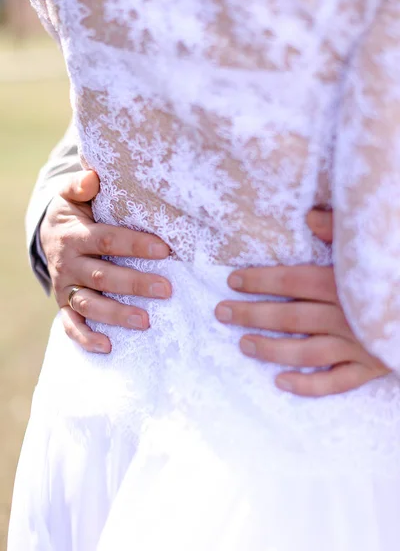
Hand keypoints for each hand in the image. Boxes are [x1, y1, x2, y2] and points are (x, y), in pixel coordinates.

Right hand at [40, 170, 171, 352]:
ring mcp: (66, 286)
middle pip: (102, 276)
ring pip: (89, 303)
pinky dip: (85, 337)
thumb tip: (94, 176)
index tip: (165, 250)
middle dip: (133, 284)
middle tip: (166, 289)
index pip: (107, 240)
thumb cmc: (74, 211)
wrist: (48, 233)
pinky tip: (107, 346)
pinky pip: (71, 324)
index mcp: (75, 235)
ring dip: (116, 314)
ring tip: (146, 322)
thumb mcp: (71, 194)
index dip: (134, 245)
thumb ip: (80, 184)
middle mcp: (69, 263)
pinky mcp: (64, 303)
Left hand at [215, 209, 390, 396]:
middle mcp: (346, 315)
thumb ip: (344, 230)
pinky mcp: (373, 366)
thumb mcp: (381, 245)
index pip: (291, 279)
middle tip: (222, 312)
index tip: (233, 280)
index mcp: (345, 282)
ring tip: (243, 344)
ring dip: (271, 349)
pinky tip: (283, 383)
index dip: (260, 280)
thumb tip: (309, 217)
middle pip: (290, 315)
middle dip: (252, 313)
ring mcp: (359, 345)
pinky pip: (337, 382)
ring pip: (306, 350)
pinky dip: (309, 385)